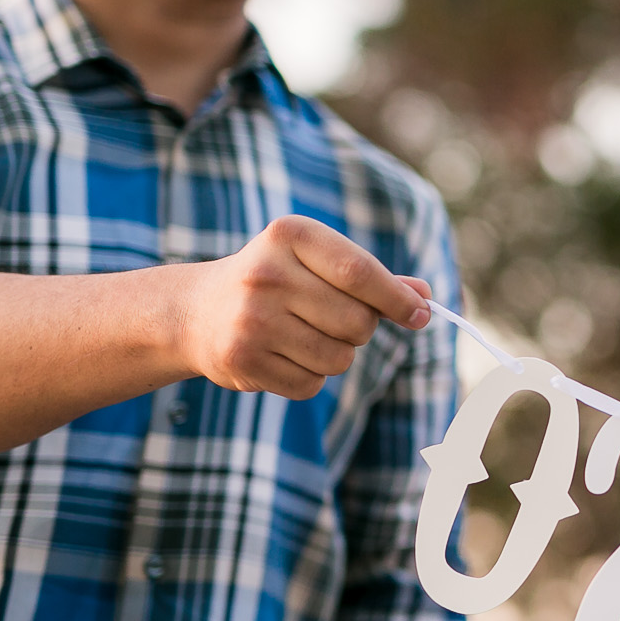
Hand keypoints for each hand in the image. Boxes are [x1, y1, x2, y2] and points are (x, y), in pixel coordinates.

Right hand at [176, 214, 432, 399]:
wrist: (195, 311)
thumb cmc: (276, 281)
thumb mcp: (317, 262)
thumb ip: (371, 278)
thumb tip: (424, 297)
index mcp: (290, 236)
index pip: (361, 272)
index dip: (397, 298)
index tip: (420, 315)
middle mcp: (267, 274)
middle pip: (358, 321)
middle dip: (361, 329)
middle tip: (333, 320)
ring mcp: (251, 319)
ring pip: (340, 358)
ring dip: (336, 355)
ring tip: (303, 336)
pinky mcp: (242, 360)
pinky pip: (311, 384)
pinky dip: (310, 377)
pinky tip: (282, 355)